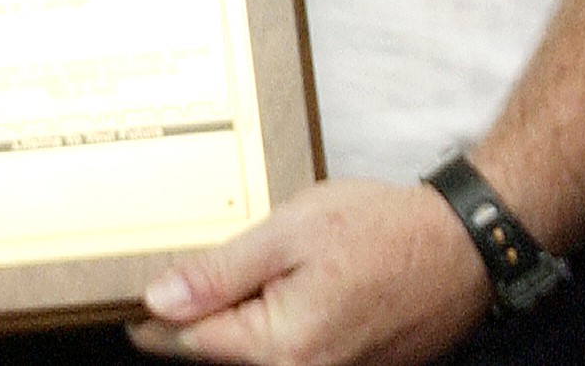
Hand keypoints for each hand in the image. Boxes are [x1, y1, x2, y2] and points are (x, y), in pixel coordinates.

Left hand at [128, 177, 489, 364]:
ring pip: (255, 355)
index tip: (121, 297)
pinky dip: (271, 327)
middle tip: (161, 278)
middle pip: (220, 354)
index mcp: (281, 348)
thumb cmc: (382, 231)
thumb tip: (159, 302)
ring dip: (232, 322)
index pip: (188, 342)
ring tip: (218, 278)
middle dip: (189, 320)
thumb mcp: (290, 234)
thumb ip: (221, 273)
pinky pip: (291, 354)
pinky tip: (271, 290)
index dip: (151, 317)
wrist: (463, 247)